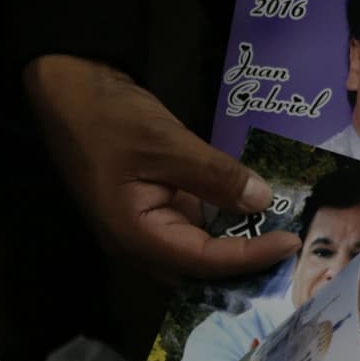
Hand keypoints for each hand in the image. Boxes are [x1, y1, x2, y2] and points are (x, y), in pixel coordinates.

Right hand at [23, 55, 300, 283]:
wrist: (68, 90)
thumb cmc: (108, 117)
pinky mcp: (151, 208)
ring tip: (280, 235)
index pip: (204, 261)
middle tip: (291, 249)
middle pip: (200, 270)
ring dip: (236, 246)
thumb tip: (261, 200)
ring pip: (197, 251)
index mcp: (135, 236)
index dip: (251, 255)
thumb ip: (214, 175)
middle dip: (246, 264)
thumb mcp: (165, 142)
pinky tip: (252, 212)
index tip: (291, 242)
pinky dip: (222, 223)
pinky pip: (192, 227)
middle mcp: (139, 243)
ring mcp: (144, 227)